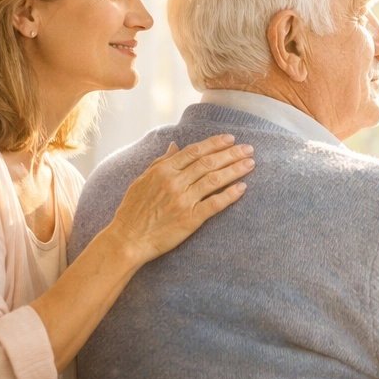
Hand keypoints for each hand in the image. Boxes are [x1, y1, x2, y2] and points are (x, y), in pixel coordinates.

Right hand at [105, 135, 253, 264]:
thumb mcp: (141, 180)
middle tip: (249, 148)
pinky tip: (243, 188)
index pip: (194, 151)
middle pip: (209, 163)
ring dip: (235, 170)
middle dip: (231, 153)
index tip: (230, 138)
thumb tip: (174, 145)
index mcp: (163, 170)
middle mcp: (175, 182)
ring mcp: (183, 200)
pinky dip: (230, 195)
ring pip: (215, 180)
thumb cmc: (132, 210)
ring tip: (250, 163)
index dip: (215, 143)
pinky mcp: (190, 219)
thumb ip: (160, 162)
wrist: (128, 240)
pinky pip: (214, 204)